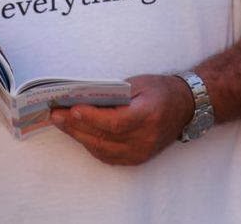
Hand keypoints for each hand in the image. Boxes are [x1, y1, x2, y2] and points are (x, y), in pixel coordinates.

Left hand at [50, 74, 193, 164]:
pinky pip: (108, 156)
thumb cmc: (159, 89)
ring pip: (103, 149)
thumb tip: (82, 96)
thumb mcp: (138, 83)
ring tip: (61, 122)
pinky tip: (77, 133)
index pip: (115, 122)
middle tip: (56, 115)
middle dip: (76, 126)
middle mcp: (145, 138)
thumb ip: (113, 92)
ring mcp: (142, 152)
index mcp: (148, 115)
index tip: (71, 109)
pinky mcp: (138, 158)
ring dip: (79, 136)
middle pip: (105, 138)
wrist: (185, 107)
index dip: (91, 117)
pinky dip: (90, 144)